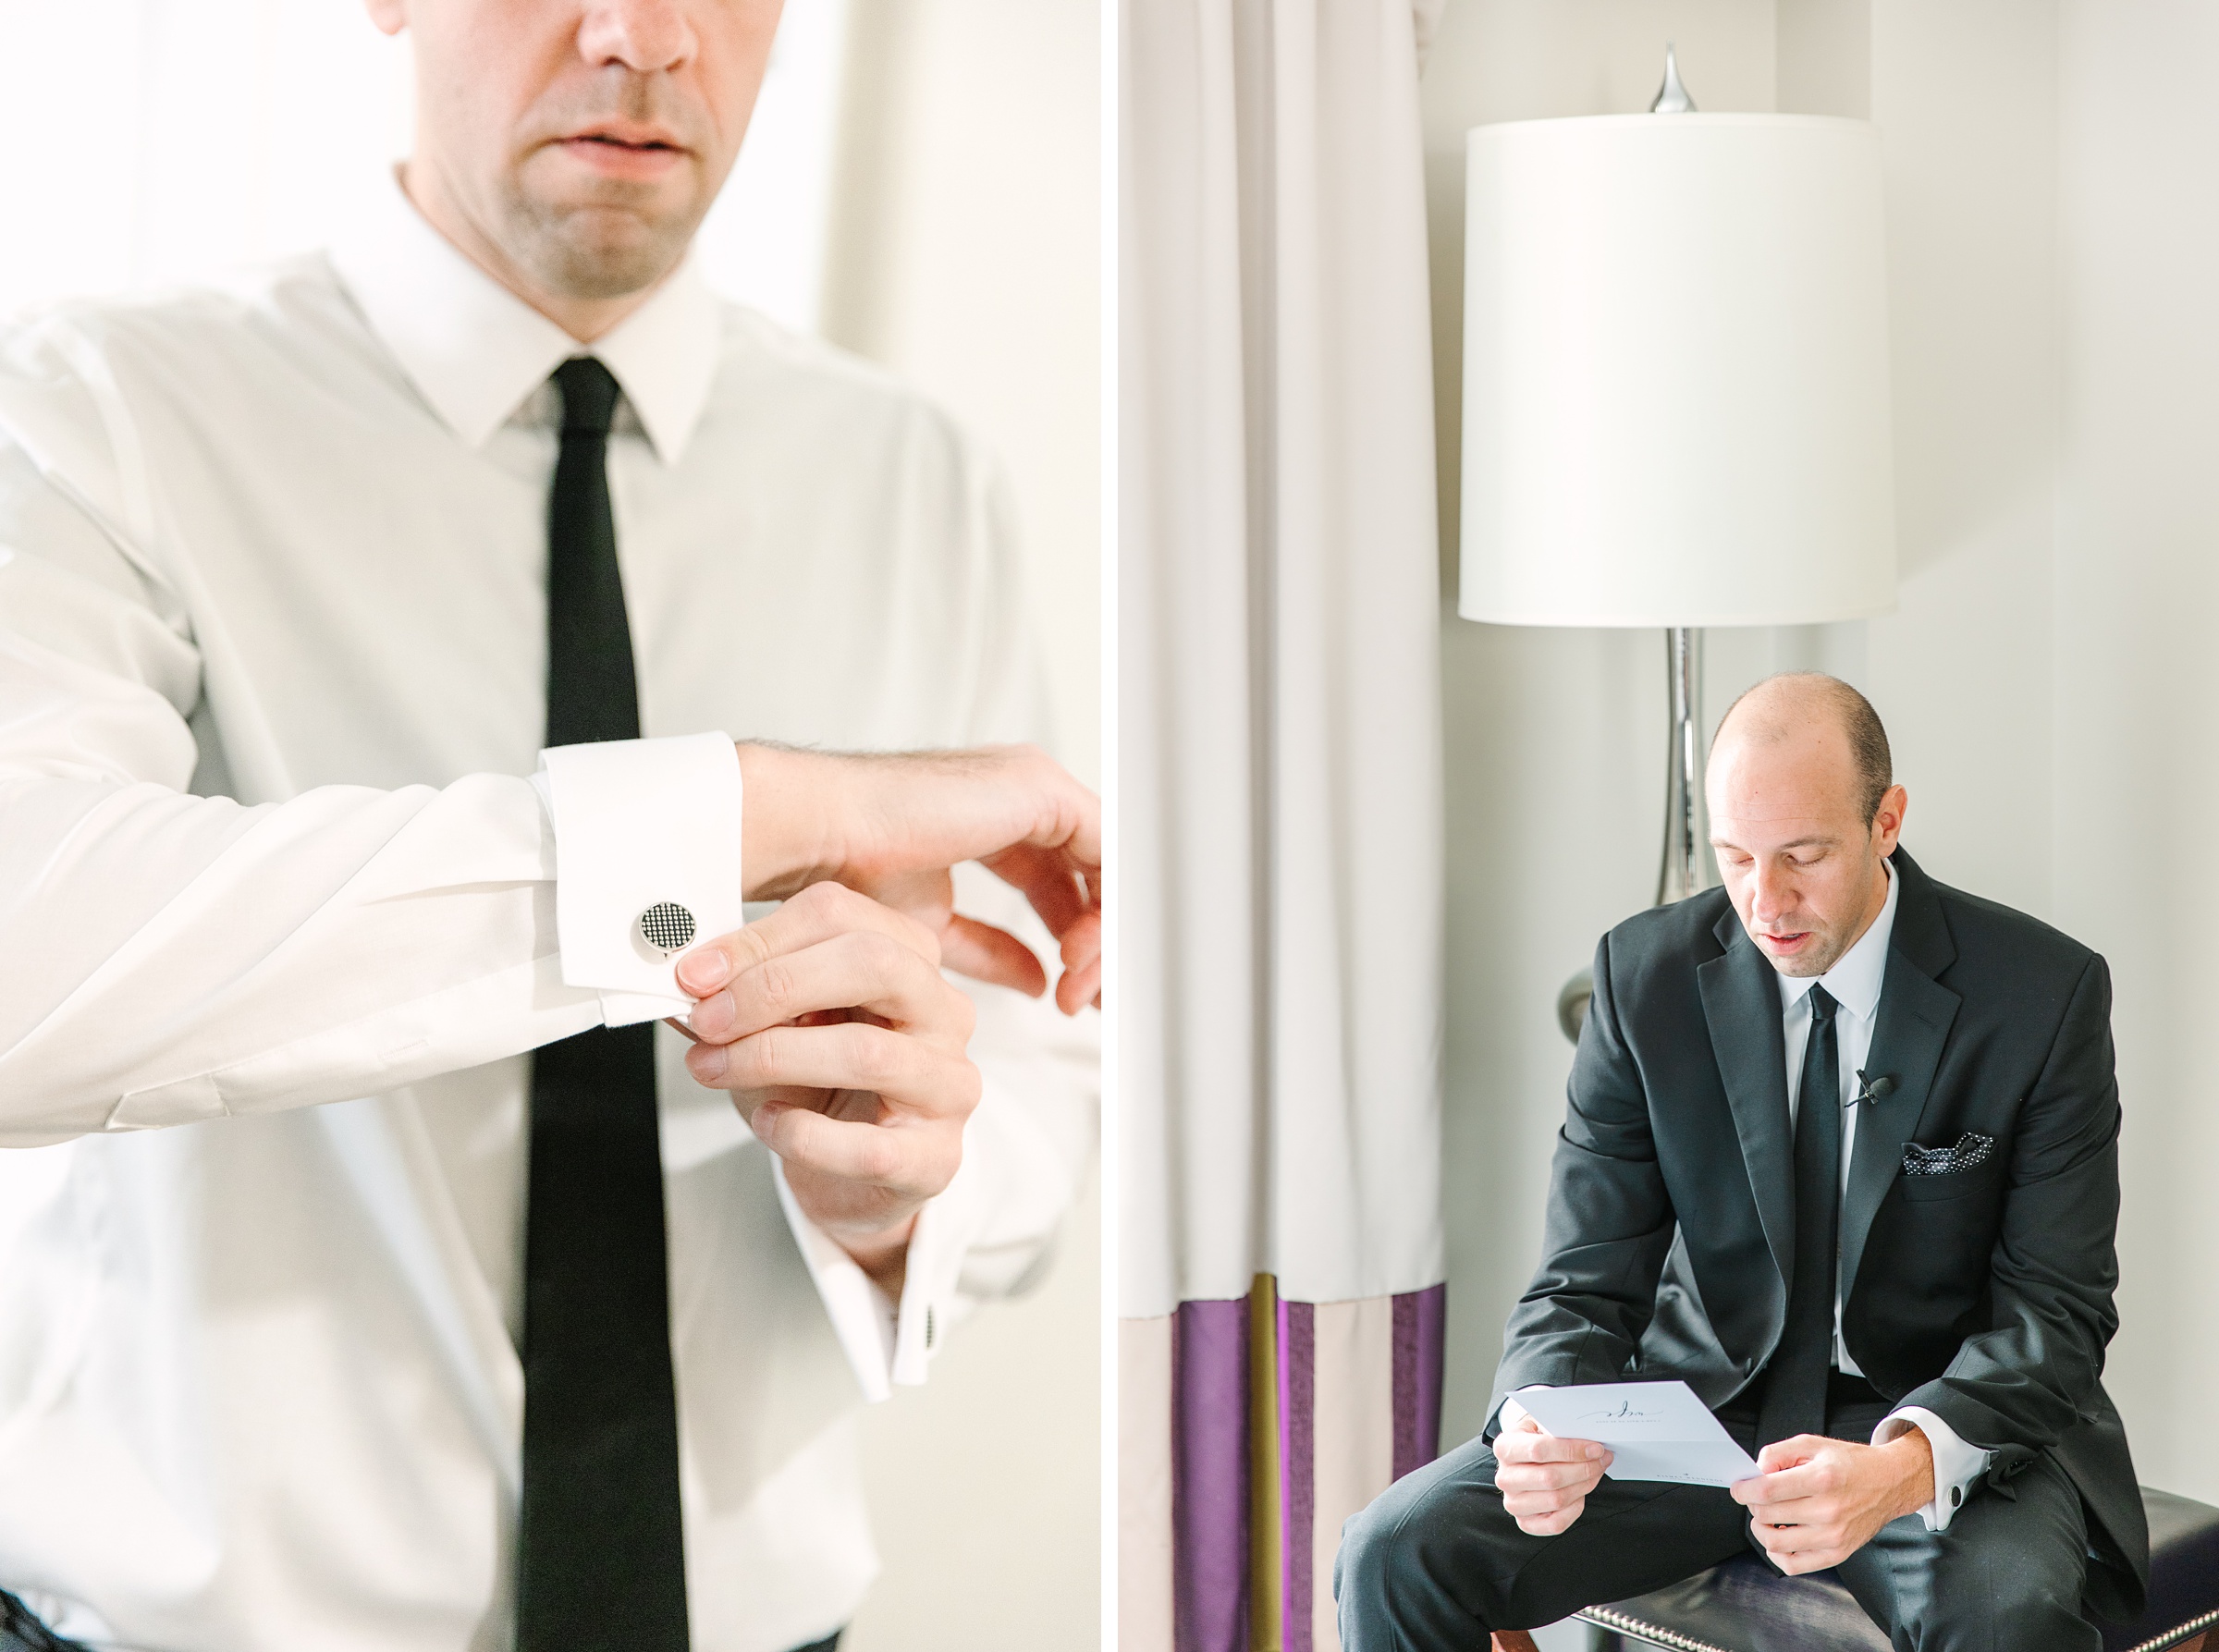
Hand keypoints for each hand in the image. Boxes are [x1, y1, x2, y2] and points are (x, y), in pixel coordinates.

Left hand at [678, 882, 980, 1294]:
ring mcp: (949, 1085)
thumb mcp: (774, 1026)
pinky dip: (801, 1133)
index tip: (693, 974)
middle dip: (775, 987)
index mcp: (908, 958)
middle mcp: (944, 1013)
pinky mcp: (935, 1157)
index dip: (758, 941)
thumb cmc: (817, 1088)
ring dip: (772, 1058)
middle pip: (876, 964)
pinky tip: (768, 1123)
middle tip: (708, 1018)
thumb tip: (685, 977)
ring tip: (715, 1069)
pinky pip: (867, 1145)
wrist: (853, 1176)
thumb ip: (739, 994)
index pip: (841, 915)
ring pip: (869, 1052)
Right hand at [738, 743, 1100, 1013]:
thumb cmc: (847, 870)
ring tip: (1071, 988)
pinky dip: (1101, 911)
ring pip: (1105, 870)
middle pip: (1091, 876)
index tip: (1070, 992)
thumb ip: (992, 951)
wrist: (819, 838)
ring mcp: (1036, 788)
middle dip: (1096, 946)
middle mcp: (1024, 797)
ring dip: (1098, 938)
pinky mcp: (1041, 792)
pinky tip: (1078, 956)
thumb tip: (1039, 981)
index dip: (1074, 939)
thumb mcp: (935, 929)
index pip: (1062, 881)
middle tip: (1084, 1001)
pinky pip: (1106, 855)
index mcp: (998, 818)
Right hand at [1492, 1412, 1611, 1535]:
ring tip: (1595, 1473)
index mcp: (1504, 1447)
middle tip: (1602, 1460)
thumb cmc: (1536, 1440)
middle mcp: (1505, 1477)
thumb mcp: (1541, 1424)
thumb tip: (1589, 1440)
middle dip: (1584, 1469)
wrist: (1524, 1460)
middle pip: (1550, 1478)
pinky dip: (1575, 1509)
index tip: (1596, 1449)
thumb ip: (1560, 1428)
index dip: (1572, 1450)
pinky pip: (1556, 1523)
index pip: (1538, 1449)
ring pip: (1557, 1500)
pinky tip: (1580, 1493)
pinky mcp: (1525, 1522)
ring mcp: (1513, 1503)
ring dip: (1584, 1486)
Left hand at [1730, 1429, 1933, 1572]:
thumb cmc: (1851, 1464)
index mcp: (1821, 1479)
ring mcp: (1833, 1536)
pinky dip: (1777, 1553)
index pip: (1767, 1491)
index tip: (1739, 1488)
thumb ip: (1777, 1453)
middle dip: (1752, 1504)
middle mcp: (1828, 1510)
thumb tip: (1754, 1473)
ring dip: (1761, 1528)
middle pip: (1767, 1515)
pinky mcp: (1837, 1554)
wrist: (1889, 1483)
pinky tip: (1780, 1536)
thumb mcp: (1812, 1444)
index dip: (1743, 1490)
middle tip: (1757, 1496)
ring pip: (1774, 1543)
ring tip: (1767, 1516)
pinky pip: (1793, 1565)